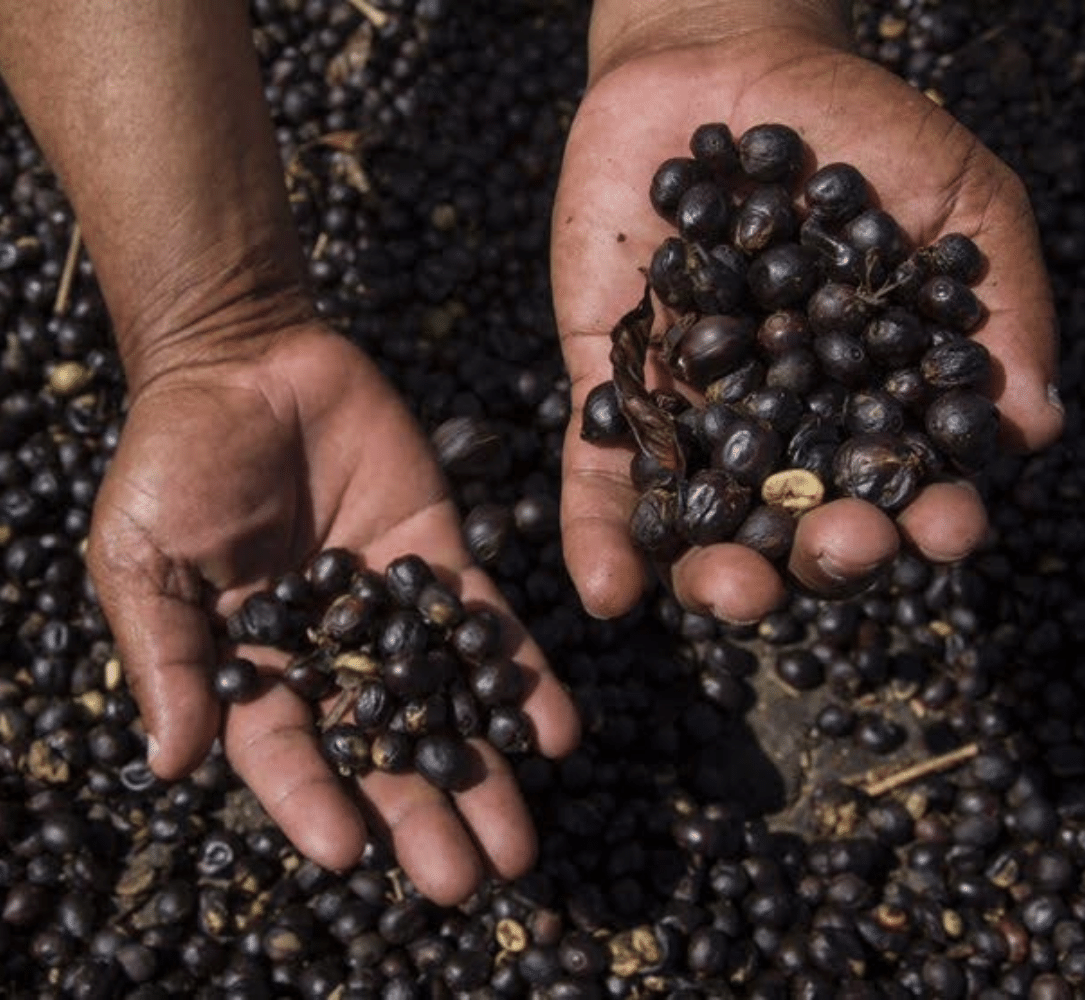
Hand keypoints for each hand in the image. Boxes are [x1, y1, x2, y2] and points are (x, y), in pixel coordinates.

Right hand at [86, 321, 579, 904]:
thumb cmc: (173, 459)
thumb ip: (166, 659)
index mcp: (253, 666)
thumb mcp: (142, 559)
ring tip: (520, 840)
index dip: (312, 801)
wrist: (246, 359)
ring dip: (483, 769)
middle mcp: (332, 654)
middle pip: (380, 749)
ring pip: (443, 703)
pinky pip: (487, 626)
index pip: (285, 751)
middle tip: (466, 879)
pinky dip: (523, 679)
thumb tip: (167, 766)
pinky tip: (558, 731)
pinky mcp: (442, 556)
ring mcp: (393, 608)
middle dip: (420, 813)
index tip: (347, 851)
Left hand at [551, 22, 1062, 622]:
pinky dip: (601, 539)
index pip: (903, 483)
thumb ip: (997, 298)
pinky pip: (600, 480)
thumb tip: (1031, 425)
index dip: (927, 517)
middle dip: (824, 556)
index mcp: (867, 402)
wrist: (715, 71)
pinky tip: (608, 593)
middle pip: (801, 527)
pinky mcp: (612, 396)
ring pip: (704, 525)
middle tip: (840, 550)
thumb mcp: (950, 194)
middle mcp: (781, 430)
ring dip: (715, 576)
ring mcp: (693, 419)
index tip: (942, 529)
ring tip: (728, 592)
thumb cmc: (852, 132)